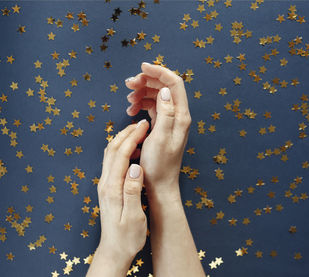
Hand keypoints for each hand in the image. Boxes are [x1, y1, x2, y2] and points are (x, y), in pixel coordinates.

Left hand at [87, 120, 148, 276]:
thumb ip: (132, 191)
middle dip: (126, 133)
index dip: (132, 137)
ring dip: (122, 139)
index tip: (144, 126)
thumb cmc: (127, 237)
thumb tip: (135, 167)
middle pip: (112, 150)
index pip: (120, 155)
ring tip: (137, 130)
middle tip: (142, 123)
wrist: (114, 250)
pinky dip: (121, 149)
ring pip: (110, 154)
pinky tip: (131, 149)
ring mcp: (104, 184)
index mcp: (112, 188)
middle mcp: (105, 183)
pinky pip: (111, 161)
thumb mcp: (133, 217)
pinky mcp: (107, 187)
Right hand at [125, 62, 191, 193]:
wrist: (159, 184)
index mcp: (180, 116)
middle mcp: (178, 116)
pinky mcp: (162, 126)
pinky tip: (131, 110)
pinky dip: (141, 104)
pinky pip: (152, 107)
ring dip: (142, 93)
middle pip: (164, 87)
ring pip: (157, 96)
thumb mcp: (160, 139)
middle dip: (146, 81)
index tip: (141, 67)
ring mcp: (170, 120)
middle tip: (128, 84)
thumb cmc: (159, 165)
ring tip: (128, 100)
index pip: (174, 84)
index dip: (159, 72)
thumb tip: (165, 90)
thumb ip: (166, 113)